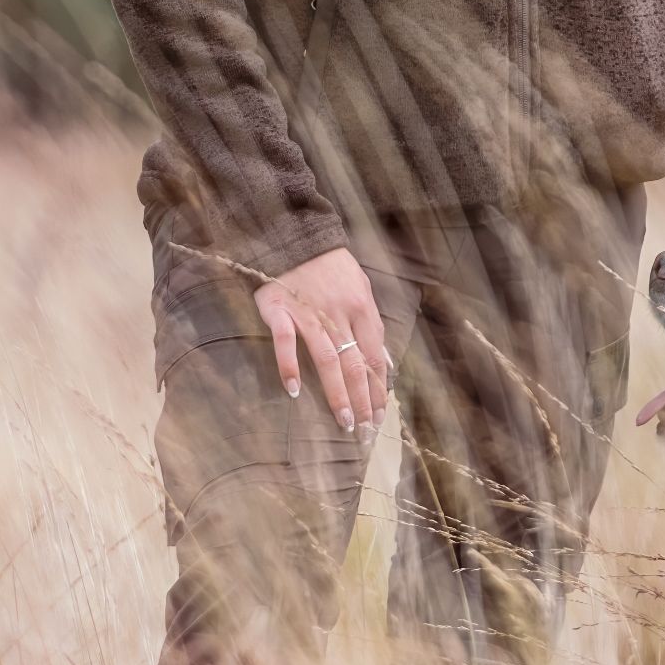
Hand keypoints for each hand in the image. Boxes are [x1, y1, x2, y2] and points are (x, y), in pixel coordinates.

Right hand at [253, 245, 390, 436]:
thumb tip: (386, 363)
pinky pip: (285, 341)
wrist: (294, 234)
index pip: (374, 355)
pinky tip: (293, 390)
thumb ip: (372, 324)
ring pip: (327, 358)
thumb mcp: (360, 287)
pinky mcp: (279, 310)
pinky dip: (289, 365)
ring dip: (337, 392)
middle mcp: (338, 313)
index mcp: (361, 307)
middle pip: (355, 363)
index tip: (380, 414)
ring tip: (343, 421)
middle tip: (364, 430)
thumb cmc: (330, 266)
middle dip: (362, 399)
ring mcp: (308, 312)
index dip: (378, 387)